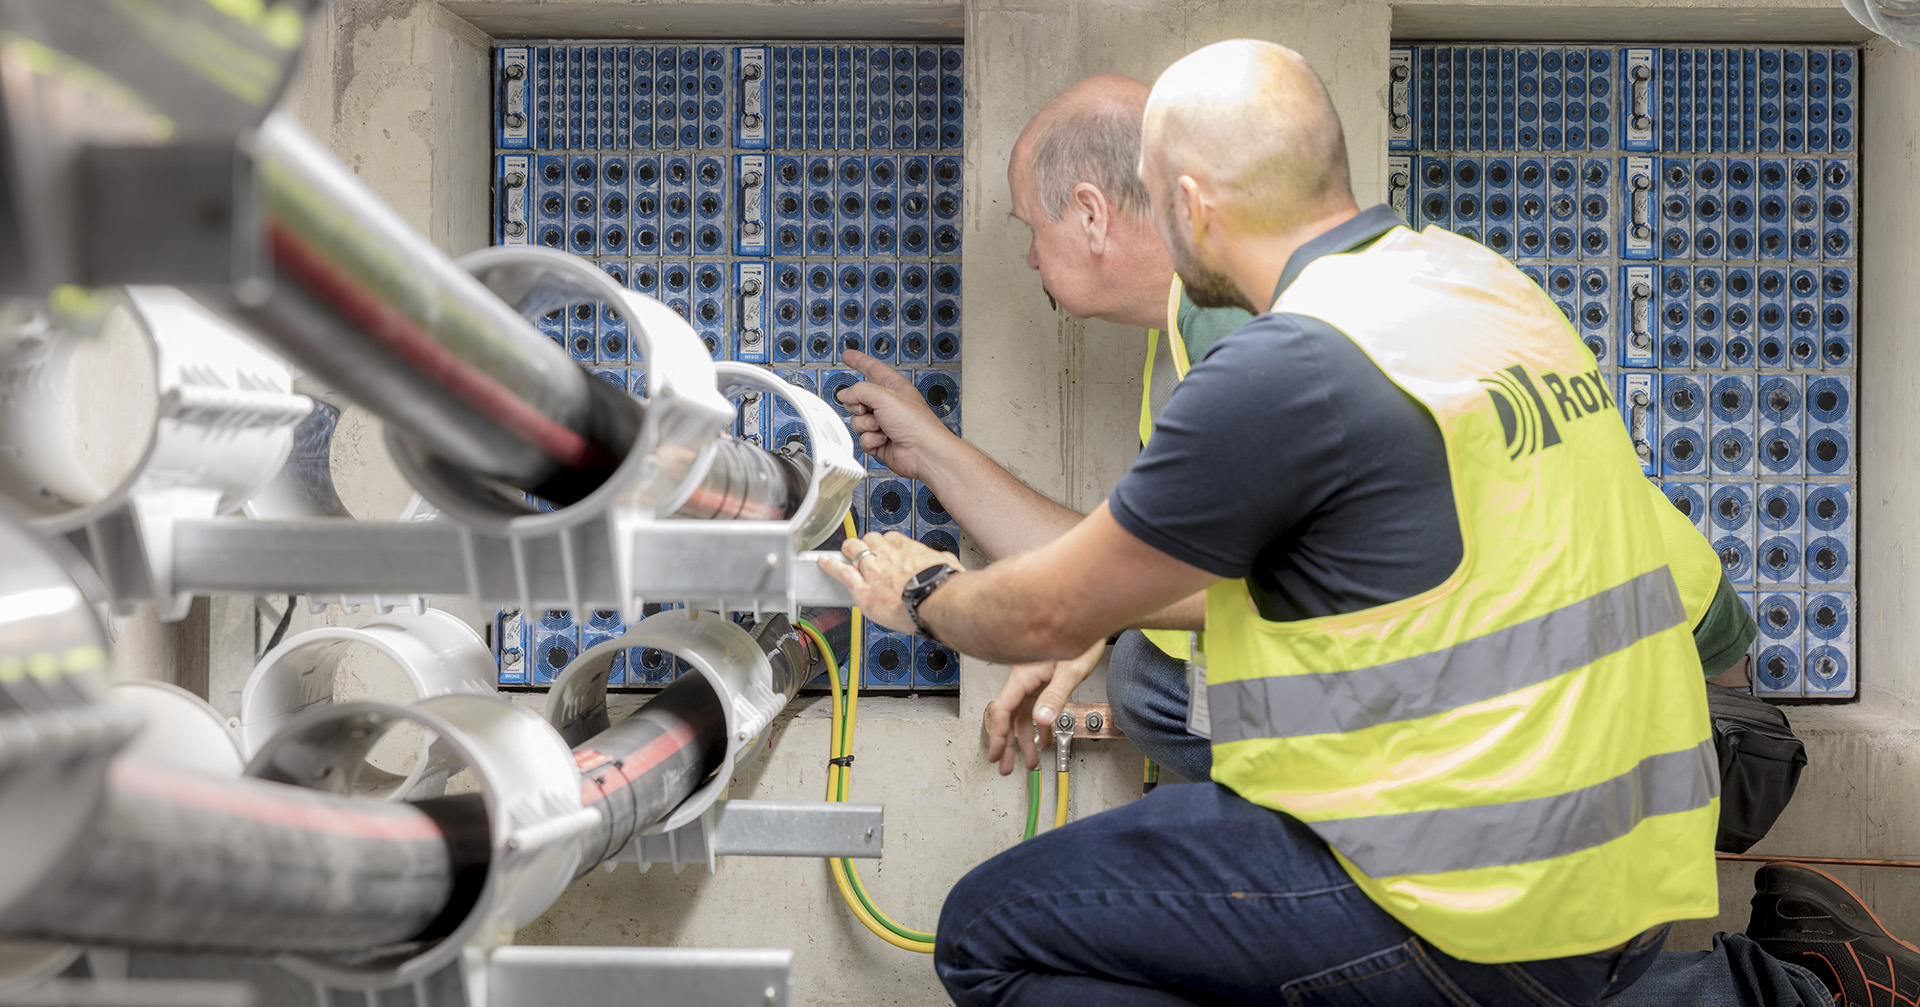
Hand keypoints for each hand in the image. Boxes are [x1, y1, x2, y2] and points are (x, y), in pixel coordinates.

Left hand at [819, 531, 963, 633]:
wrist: (936, 603)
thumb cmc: (946, 589)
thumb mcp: (950, 566)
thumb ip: (944, 562)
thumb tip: (950, 563)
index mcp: (910, 550)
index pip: (892, 538)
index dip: (886, 544)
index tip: (886, 550)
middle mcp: (889, 556)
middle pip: (870, 539)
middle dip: (867, 544)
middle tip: (865, 552)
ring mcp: (874, 571)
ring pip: (853, 550)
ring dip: (849, 552)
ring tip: (846, 555)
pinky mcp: (863, 588)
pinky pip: (842, 572)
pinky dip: (831, 566)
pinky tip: (824, 562)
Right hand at [835, 349, 959, 480]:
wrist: (923, 451)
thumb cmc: (916, 423)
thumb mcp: (884, 396)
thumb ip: (860, 390)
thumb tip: (845, 394)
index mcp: (893, 387)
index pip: (872, 368)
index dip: (859, 360)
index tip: (848, 355)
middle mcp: (887, 404)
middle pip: (858, 399)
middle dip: (859, 406)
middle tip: (869, 409)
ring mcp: (883, 423)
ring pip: (857, 420)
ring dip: (867, 425)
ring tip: (882, 427)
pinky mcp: (879, 441)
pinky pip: (863, 438)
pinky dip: (871, 440)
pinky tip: (884, 440)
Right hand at [981, 639, 1104, 775]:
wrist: (1091, 623)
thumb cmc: (1081, 638)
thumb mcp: (1070, 670)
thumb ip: (1055, 695)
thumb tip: (1041, 719)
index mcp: (1024, 675)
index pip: (1003, 709)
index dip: (998, 734)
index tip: (996, 753)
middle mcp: (1024, 679)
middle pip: (1009, 717)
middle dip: (1007, 744)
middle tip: (1005, 766)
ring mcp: (1033, 682)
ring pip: (1023, 716)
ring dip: (1025, 740)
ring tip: (1030, 762)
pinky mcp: (1043, 682)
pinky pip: (1036, 709)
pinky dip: (1039, 727)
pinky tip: (1044, 740)